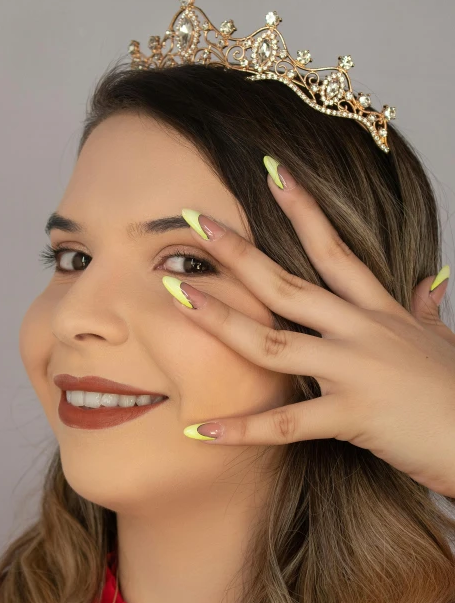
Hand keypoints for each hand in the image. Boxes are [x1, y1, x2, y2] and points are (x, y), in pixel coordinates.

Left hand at [162, 156, 454, 496]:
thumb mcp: (441, 340)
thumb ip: (426, 309)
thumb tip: (432, 280)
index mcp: (378, 312)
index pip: (334, 250)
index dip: (303, 208)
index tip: (271, 172)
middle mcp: (362, 331)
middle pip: (289, 285)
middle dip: (240, 253)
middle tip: (194, 220)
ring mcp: (356, 371)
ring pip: (276, 344)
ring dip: (221, 320)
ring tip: (176, 298)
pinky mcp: (355, 415)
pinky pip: (286, 424)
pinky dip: (241, 428)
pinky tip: (198, 430)